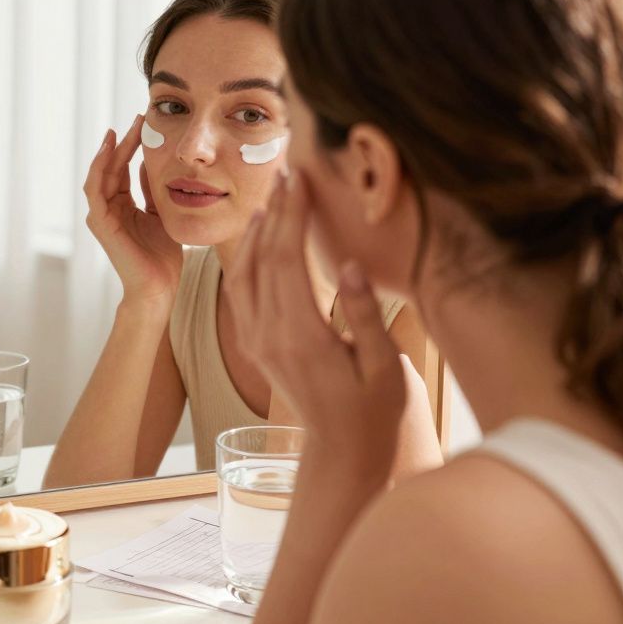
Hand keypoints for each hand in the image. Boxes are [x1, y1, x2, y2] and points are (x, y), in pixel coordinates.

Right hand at [84, 115, 183, 308]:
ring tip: (120, 130)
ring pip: (100, 174)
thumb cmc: (162, 256)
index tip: (144, 124)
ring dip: (109, 151)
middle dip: (122, 142)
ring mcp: (101, 216)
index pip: (122, 169)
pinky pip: (95, 189)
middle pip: (111, 167)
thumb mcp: (161, 214)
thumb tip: (148, 163)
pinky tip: (110, 150)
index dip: (131, 146)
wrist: (159, 287)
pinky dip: (100, 168)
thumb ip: (151, 191)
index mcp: (122, 207)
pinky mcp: (101, 223)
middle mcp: (108, 209)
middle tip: (137, 118)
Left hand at [223, 172, 429, 481]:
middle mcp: (268, 336)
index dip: (292, 216)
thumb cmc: (373, 411)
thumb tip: (348, 266)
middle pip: (261, 260)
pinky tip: (257, 239)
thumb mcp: (383, 367)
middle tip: (287, 173)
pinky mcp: (254, 345)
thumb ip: (364, 317)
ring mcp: (256, 341)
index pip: (286, 262)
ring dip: (255, 233)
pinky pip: (239, 294)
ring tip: (273, 198)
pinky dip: (245, 259)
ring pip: (243, 275)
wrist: (341, 450)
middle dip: (275, 213)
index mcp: (300, 337)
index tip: (300, 179)